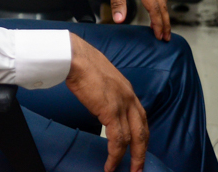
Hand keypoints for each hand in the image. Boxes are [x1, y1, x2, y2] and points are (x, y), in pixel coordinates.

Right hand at [66, 35, 148, 171]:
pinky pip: (117, 140)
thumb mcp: (101, 77)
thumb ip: (106, 91)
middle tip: (139, 168)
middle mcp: (129, 98)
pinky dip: (115, 155)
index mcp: (127, 90)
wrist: (75, 57)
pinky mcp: (111, 111)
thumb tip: (100, 102)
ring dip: (131, 158)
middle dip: (142, 153)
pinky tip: (110, 164)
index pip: (141, 117)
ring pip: (133, 139)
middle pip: (143, 131)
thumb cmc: (82, 62)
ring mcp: (122, 105)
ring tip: (128, 171)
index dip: (141, 135)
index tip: (139, 149)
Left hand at [98, 0, 170, 39]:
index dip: (157, 23)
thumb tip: (120, 19)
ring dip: (164, 13)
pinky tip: (158, 8)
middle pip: (162, 5)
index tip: (159, 36)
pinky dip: (161, 3)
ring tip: (164, 27)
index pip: (154, 8)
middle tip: (166, 38)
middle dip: (165, 22)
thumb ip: (117, 1)